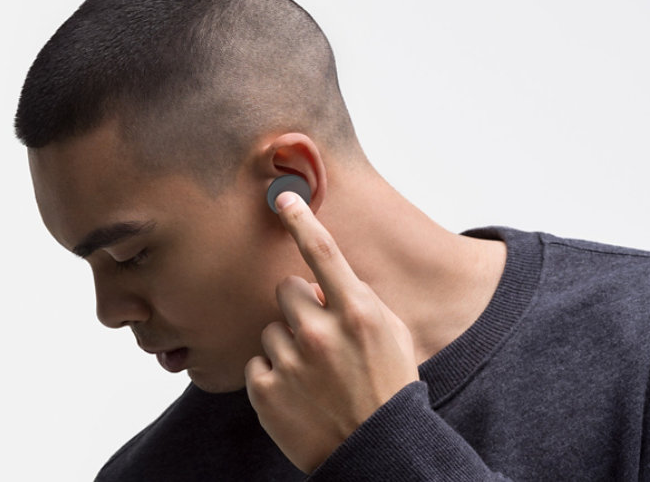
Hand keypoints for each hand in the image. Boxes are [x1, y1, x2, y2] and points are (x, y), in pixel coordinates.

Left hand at [244, 192, 418, 473]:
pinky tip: (298, 393)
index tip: (283, 197)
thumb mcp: (392, 335)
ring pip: (270, 328)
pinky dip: (273, 374)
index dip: (301, 220)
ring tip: (314, 374)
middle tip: (319, 336)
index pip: (323, 253)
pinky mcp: (264, 390)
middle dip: (299, 305)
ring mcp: (289, 362)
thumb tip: (319, 283)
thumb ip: (357, 300)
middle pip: (286, 289)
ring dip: (287, 343)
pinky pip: (258, 362)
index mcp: (357, 313)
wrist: (377, 453)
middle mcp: (320, 332)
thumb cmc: (388, 388)